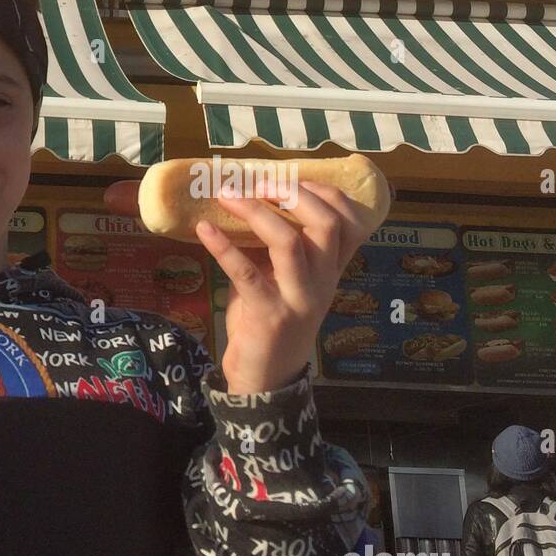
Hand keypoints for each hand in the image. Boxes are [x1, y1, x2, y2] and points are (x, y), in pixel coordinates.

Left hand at [200, 179, 377, 393]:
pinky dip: (222, 246)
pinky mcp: (268, 314)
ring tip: (227, 195)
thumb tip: (246, 195)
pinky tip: (203, 229)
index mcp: (330, 269)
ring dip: (255, 211)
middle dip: (293, 193)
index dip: (326, 192)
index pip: (352, 222)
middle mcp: (323, 281)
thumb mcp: (284, 277)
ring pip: (289, 242)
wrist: (267, 377)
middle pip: (327, 224)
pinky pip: (246, 272)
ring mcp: (298, 298)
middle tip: (258, 182)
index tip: (293, 177)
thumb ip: (277, 244)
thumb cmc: (272, 317)